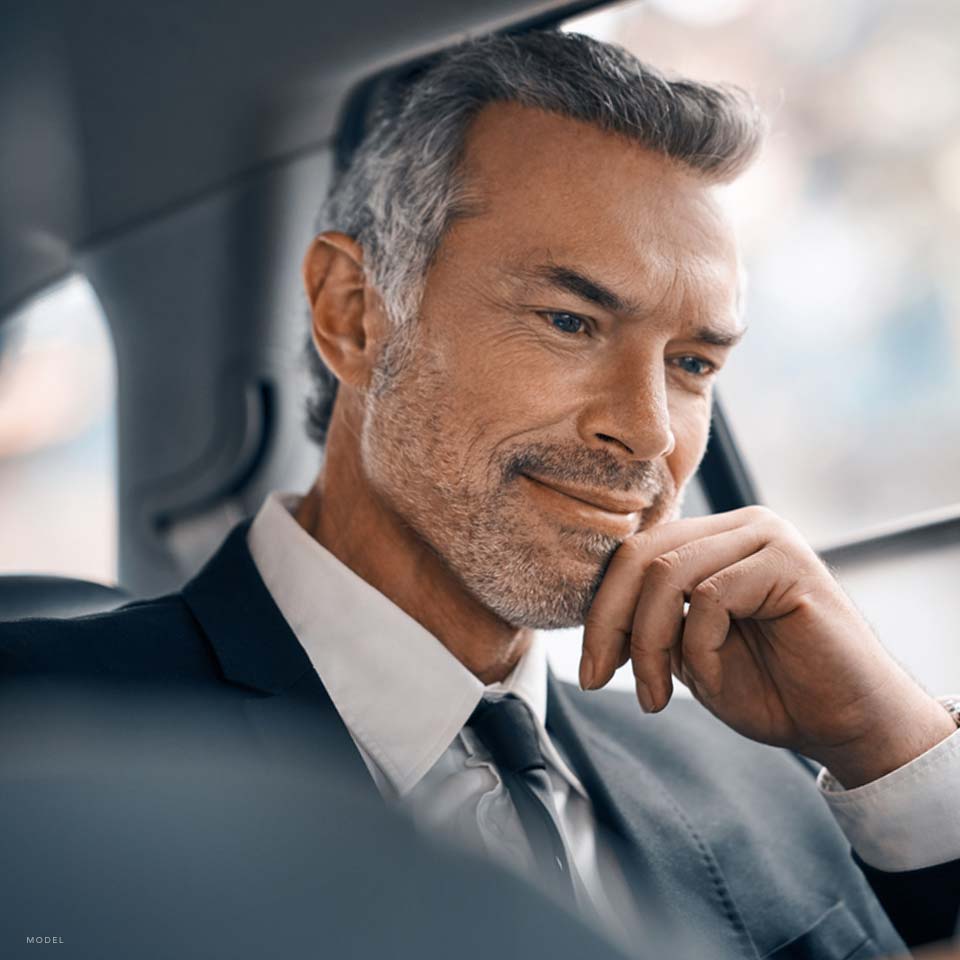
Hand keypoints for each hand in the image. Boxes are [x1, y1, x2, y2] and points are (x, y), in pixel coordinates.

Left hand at [579, 506, 955, 787]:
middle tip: (596, 680)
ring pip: (667, 574)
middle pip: (641, 555)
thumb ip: (653, 621)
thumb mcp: (691, 654)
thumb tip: (595, 613)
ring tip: (655, 697)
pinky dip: (698, 648)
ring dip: (649, 645)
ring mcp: (766, 536)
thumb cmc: (772, 691)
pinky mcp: (788, 561)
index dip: (601, 610)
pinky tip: (712, 683)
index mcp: (713, 540)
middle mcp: (738, 526)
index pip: (634, 555)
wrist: (850, 726)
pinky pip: (711, 597)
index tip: (591, 670)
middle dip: (609, 623)